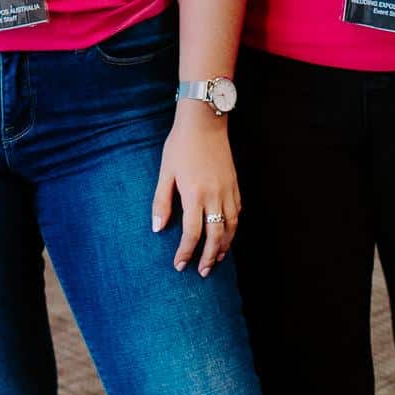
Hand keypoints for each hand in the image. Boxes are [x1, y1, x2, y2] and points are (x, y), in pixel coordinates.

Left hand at [151, 104, 240, 276]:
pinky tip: (227, 234)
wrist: (204, 122)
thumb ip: (161, 201)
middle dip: (208, 257)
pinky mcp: (235, 184)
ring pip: (230, 227)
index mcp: (194, 194)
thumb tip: (158, 228)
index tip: (180, 265)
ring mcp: (227, 191)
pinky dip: (233, 228)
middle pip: (215, 236)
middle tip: (201, 272)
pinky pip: (237, 213)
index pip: (192, 233)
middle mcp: (214, 196)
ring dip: (224, 247)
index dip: (186, 252)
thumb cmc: (180, 145)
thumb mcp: (165, 172)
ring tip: (216, 259)